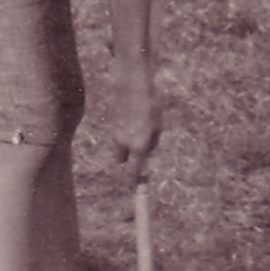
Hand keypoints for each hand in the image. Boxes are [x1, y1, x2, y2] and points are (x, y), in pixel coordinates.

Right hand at [106, 58, 162, 180]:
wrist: (133, 84)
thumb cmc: (150, 105)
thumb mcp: (158, 126)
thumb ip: (152, 143)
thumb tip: (146, 153)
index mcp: (138, 146)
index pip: (132, 172)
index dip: (133, 181)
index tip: (135, 185)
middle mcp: (123, 143)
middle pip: (121, 161)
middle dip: (127, 161)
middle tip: (137, 153)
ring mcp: (115, 133)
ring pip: (117, 147)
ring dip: (125, 145)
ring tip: (138, 128)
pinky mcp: (111, 123)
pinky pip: (117, 134)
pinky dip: (123, 132)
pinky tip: (132, 118)